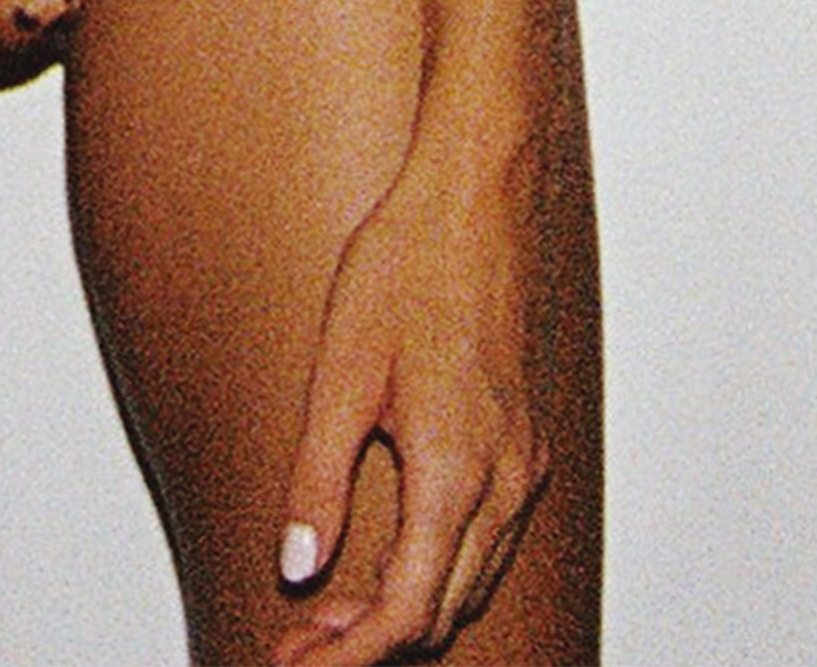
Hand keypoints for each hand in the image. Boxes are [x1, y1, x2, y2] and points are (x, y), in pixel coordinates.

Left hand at [272, 135, 550, 662]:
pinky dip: (436, 568)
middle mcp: (503, 479)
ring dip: (402, 608)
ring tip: (325, 611)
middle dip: (369, 643)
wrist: (473, 197)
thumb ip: (319, 477)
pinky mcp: (521, 441)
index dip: (350, 655)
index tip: (295, 666)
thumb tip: (298, 564)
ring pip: (468, 581)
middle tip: (297, 643)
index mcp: (456, 469)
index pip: (408, 612)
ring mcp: (521, 462)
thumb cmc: (406, 264)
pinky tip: (386, 554)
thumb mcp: (340, 370)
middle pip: (443, 611)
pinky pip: (486, 539)